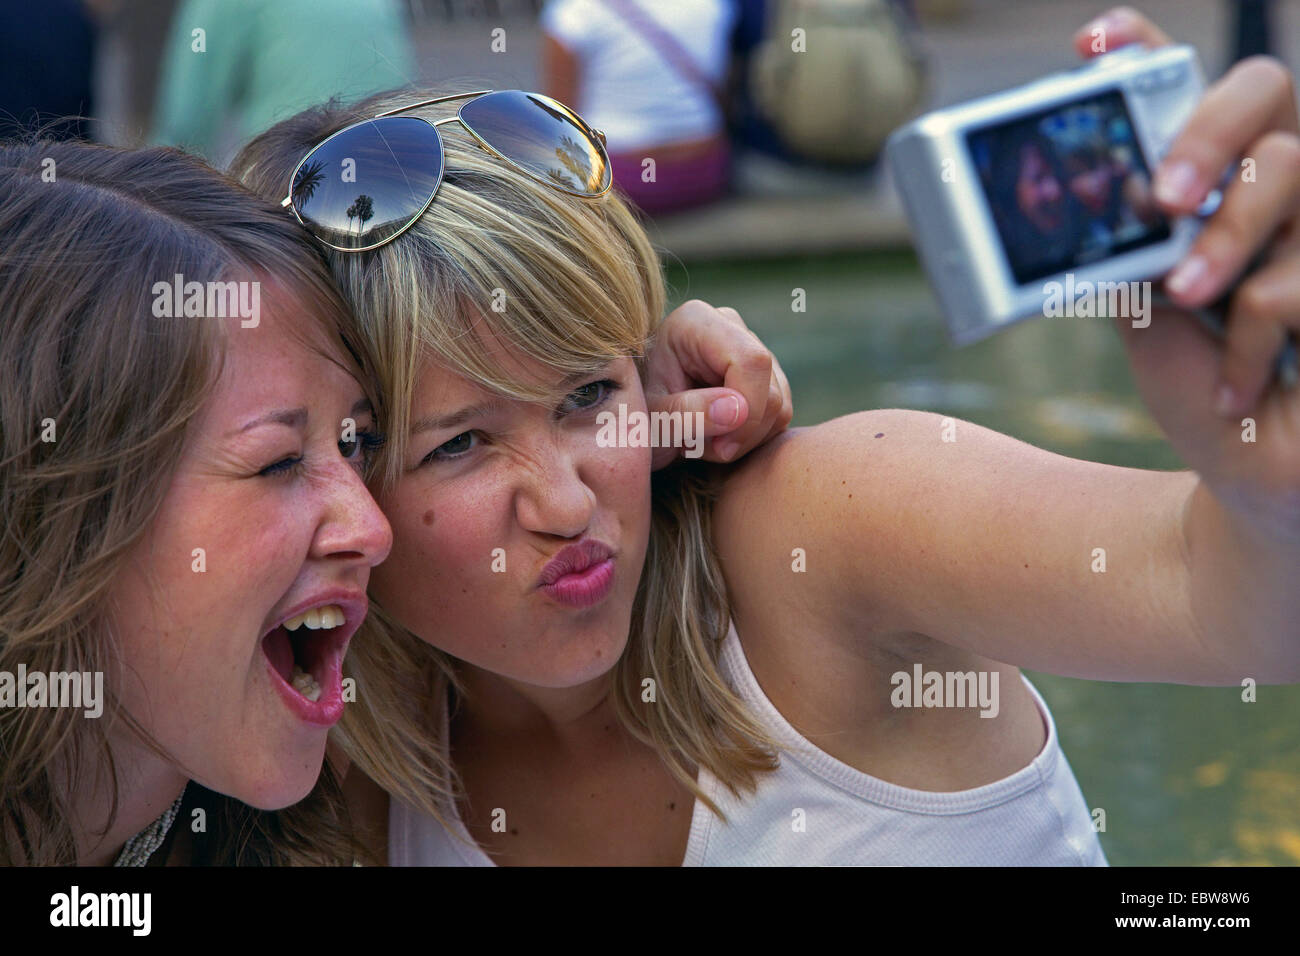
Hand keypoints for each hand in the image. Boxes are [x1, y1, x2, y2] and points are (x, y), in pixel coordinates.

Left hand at [643, 299, 792, 469]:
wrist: (629, 419)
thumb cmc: (631, 417)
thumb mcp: (649, 421)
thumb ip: (687, 414)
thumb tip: (738, 409)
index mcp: (695, 323)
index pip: (751, 362)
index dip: (747, 411)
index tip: (721, 447)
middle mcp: (728, 326)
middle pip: (770, 388)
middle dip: (743, 432)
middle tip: (698, 449)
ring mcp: (748, 348)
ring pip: (779, 404)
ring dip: (744, 439)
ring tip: (700, 441)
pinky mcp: (761, 375)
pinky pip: (778, 415)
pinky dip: (752, 438)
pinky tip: (716, 438)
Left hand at [1073, 7, 1299, 539]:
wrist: (1251, 475)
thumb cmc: (1201, 387)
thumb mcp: (1146, 315)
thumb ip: (1127, 252)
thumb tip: (1091, 197)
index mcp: (1221, 185)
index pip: (1196, 92)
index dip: (1147, 49)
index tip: (1091, 45)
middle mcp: (1282, 188)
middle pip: (1265, 89)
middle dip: (1202, 132)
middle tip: (1158, 196)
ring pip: (1287, 174)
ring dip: (1222, 247)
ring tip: (1186, 300)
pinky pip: (1288, 284)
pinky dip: (1246, 344)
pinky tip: (1238, 388)